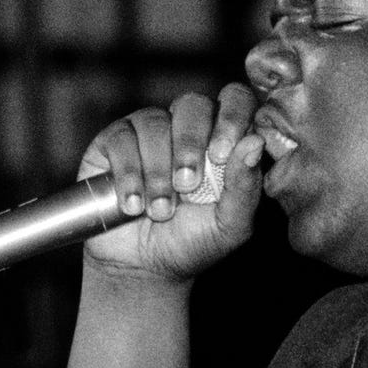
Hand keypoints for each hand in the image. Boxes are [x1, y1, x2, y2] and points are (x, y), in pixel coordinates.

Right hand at [78, 83, 265, 282]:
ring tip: (160, 211)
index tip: (220, 155)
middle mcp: (186, 127)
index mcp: (222, 138)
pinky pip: (121, 138)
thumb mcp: (230, 225)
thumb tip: (254, 142)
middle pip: (193, 104)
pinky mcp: (113, 141)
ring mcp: (148, 130)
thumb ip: (246, 186)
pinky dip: (129, 175)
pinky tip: (133, 205)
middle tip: (187, 185)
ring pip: (154, 122)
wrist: (142, 267)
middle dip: (190, 144)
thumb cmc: (192, 242)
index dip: (231, 117)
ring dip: (158, 171)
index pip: (235, 100)